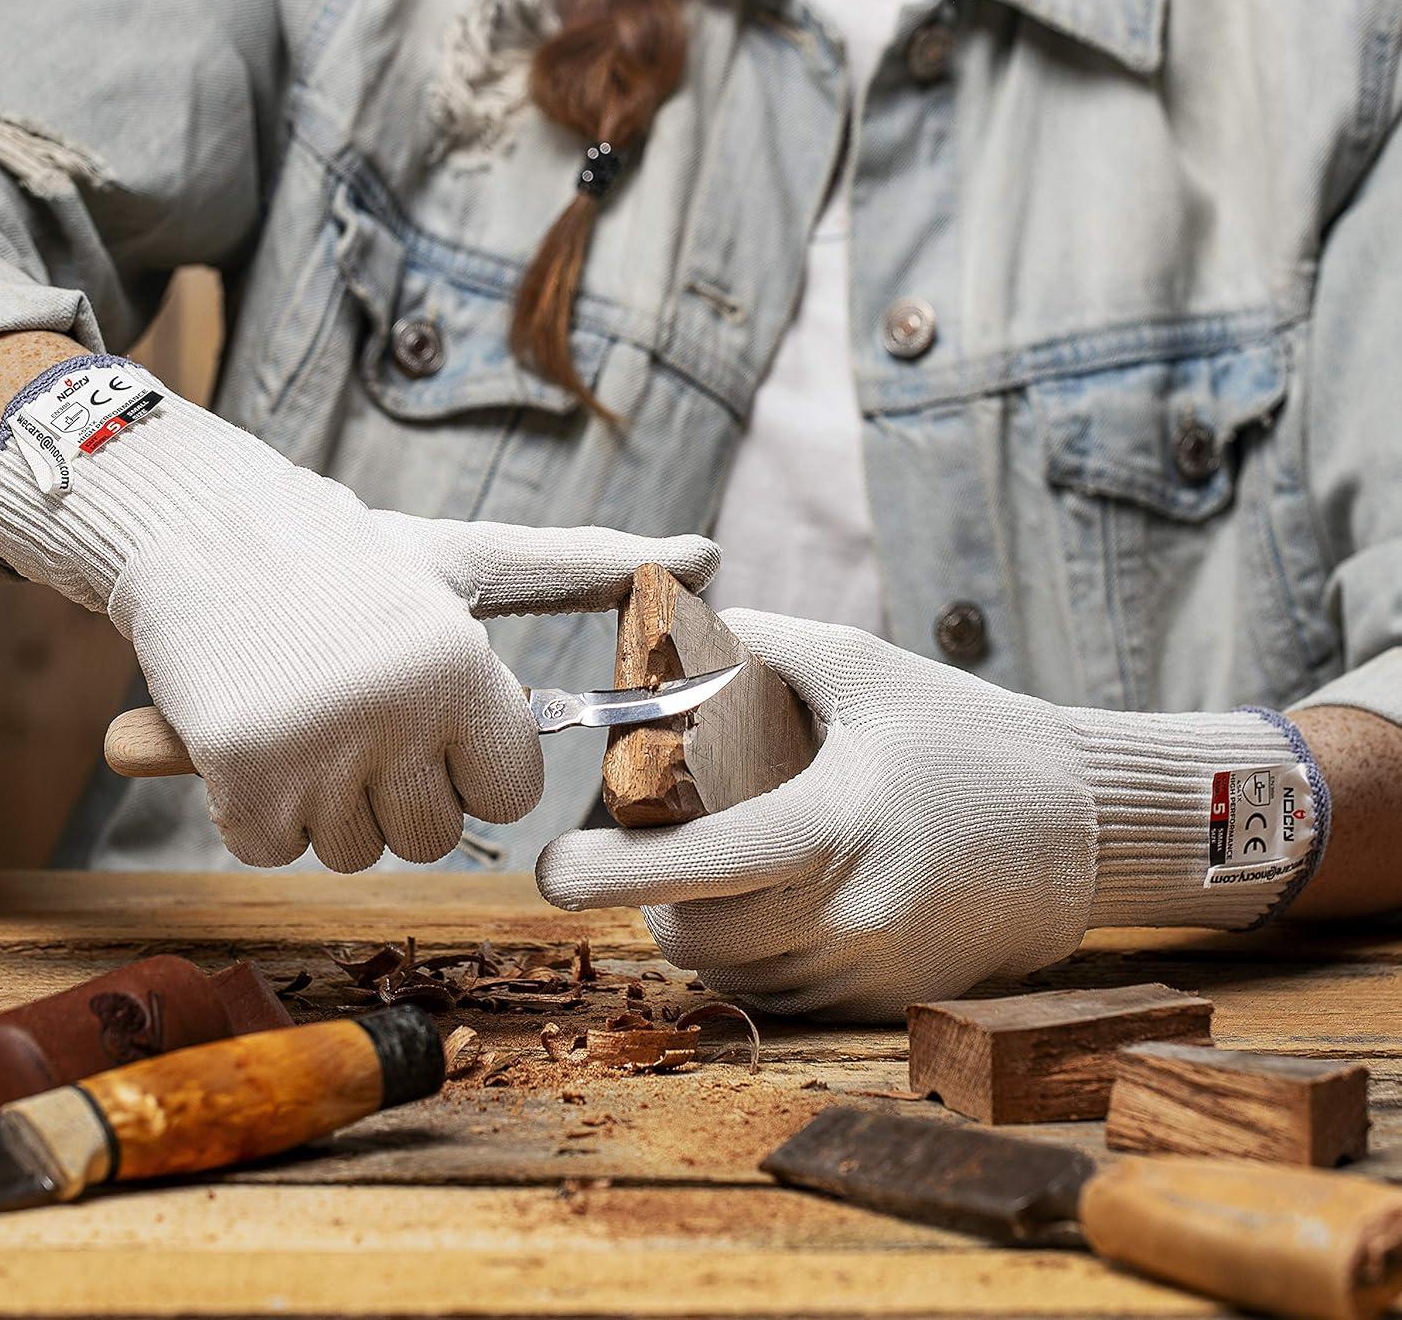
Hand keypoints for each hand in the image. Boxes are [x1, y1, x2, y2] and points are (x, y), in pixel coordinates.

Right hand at [0, 362, 717, 870]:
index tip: (432, 716)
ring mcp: (313, 746)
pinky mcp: (236, 769)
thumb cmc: (359, 559)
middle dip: (404, 792)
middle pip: (433, 836)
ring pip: (352, 852)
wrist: (207, 528)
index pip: (509, 797)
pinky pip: (270, 848)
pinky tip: (258, 733)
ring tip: (314, 714)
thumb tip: (713, 557)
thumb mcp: (477, 559)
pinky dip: (257, 809)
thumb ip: (590, 572)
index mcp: (464, 666)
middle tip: (366, 714)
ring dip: (330, 804)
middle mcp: (396, 710)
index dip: (472, 765)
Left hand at [538, 609, 1317, 1020]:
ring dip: (696, 923)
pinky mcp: (883, 1001)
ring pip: (730, 968)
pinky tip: (770, 897)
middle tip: (645, 842)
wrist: (1083, 830)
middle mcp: (848, 913)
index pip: (701, 866)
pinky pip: (778, 991)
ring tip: (716, 860)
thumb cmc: (969, 736)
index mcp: (837, 826)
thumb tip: (670, 632)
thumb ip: (762, 645)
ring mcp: (867, 969)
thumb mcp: (867, 669)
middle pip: (694, 929)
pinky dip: (750, 951)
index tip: (549, 871)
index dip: (612, 876)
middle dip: (647, 893)